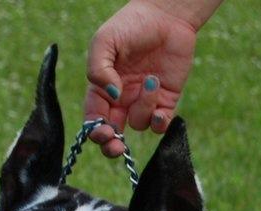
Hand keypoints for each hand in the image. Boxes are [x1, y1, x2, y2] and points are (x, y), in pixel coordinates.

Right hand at [84, 0, 196, 155]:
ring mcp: (143, 102)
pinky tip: (161, 112)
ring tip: (151, 81)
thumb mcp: (105, 40)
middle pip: (112, 134)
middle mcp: (121, 99)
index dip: (95, 130)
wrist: (166, 15)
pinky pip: (159, 124)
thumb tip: (111, 96)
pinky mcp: (166, 101)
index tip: (103, 132)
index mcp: (102, 88)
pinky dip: (159, 123)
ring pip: (138, 123)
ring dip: (144, 108)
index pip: (93, 118)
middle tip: (116, 146)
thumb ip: (98, 69)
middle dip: (112, 145)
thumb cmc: (131, 24)